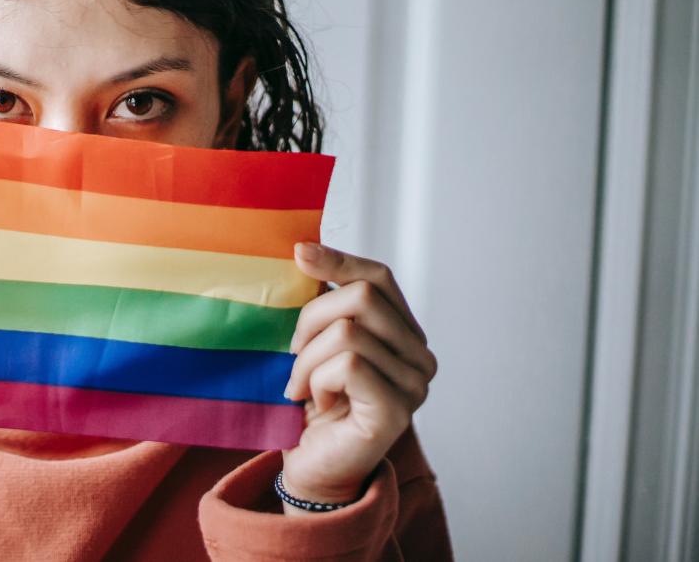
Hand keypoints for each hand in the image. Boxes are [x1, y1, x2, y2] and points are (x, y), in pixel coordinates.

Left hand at [279, 243, 436, 513]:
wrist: (310, 465)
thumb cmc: (311, 403)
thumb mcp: (313, 340)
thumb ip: (320, 301)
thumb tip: (304, 248)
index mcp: (403, 333)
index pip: (379, 278)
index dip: (339, 260)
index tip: (299, 254)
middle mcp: (419, 356)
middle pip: (361, 298)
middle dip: (310, 320)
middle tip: (292, 355)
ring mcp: (414, 384)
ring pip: (349, 332)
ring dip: (306, 358)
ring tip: (300, 385)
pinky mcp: (397, 410)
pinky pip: (348, 366)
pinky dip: (317, 380)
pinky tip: (316, 402)